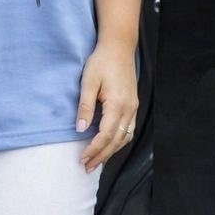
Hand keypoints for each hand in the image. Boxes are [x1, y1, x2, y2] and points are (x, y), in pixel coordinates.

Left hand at [76, 38, 138, 172]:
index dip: (94, 149)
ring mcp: (133, 107)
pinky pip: (128, 129)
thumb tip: (80, 129)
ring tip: (97, 161)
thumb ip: (85, 107)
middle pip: (117, 140)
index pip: (106, 135)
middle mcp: (129, 109)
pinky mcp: (133, 105)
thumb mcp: (88, 82)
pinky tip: (110, 146)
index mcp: (117, 104)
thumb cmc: (101, 62)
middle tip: (88, 167)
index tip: (82, 158)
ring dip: (111, 151)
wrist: (119, 47)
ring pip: (125, 137)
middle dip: (102, 156)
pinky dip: (119, 142)